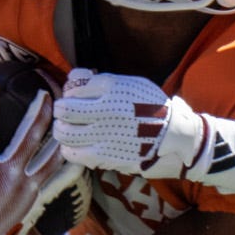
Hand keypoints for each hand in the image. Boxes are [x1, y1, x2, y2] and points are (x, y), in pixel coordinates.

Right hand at [0, 72, 78, 234]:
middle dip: (40, 110)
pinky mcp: (37, 200)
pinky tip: (81, 151)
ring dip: (60, 132)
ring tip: (68, 114)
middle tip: (47, 90)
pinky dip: (72, 165)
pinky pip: (60, 180)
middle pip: (29, 136)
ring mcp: (26, 189)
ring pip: (51, 155)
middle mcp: (8, 176)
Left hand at [56, 67, 208, 180]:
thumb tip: (73, 78)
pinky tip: (76, 145)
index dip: (70, 92)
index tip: (75, 97)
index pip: (74, 88)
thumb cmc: (150, 107)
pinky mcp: (105, 156)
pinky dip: (69, 148)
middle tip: (64, 112)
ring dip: (62, 130)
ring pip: (65, 133)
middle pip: (64, 109)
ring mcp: (104, 135)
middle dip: (61, 109)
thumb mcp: (131, 83)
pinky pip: (73, 153)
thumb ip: (101, 81)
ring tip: (67, 129)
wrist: (173, 136)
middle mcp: (105, 110)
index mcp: (112, 88)